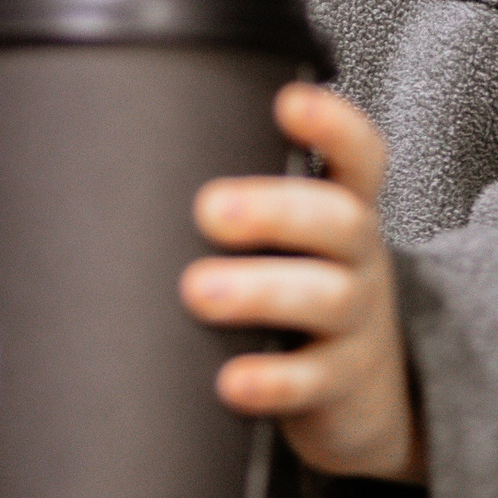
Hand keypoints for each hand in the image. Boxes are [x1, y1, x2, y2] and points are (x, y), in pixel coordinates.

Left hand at [181, 83, 423, 484]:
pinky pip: (310, 381)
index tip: (289, 103)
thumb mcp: (295, 237)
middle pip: (340, 221)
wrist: (364, 395)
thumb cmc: (302, 285)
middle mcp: (360, 258)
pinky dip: (271, 381)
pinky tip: (231, 380)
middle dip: (275, 210)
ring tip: (198, 291)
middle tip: (209, 209)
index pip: (358, 156)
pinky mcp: (339, 384)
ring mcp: (357, 323)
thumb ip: (246, 194)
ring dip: (260, 291)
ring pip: (326, 298)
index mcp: (345, 207)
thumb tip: (133, 149)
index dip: (333, 125)